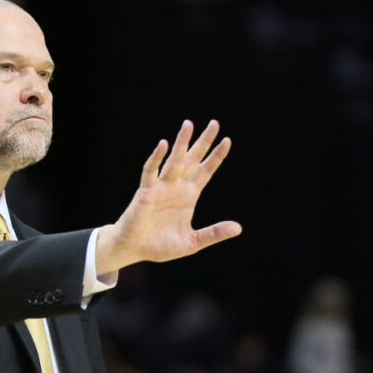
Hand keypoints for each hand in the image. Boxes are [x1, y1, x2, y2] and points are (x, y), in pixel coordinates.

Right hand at [96, 119, 241, 274]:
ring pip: (173, 161)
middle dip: (203, 142)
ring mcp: (161, 187)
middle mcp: (176, 187)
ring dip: (181, 143)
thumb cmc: (160, 245)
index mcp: (188, 196)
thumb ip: (214, 234)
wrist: (134, 249)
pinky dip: (156, 158)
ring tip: (188, 125)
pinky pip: (151, 171)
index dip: (216, 157)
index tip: (227, 140)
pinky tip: (163, 145)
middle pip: (192, 159)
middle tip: (214, 123)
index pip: (206, 171)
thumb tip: (238, 228)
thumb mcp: (193, 242)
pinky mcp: (145, 192)